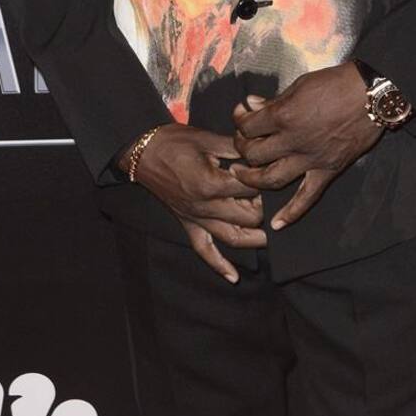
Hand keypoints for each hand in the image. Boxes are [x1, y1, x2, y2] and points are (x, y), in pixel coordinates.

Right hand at [121, 123, 266, 282]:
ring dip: (255, 240)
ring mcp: (196, 219)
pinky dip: (219, 265)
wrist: (144, 152)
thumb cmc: (174, 142)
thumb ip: (235, 148)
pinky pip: (204, 250)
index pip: (250, 188)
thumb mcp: (207, 139)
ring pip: (233, 238)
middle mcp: (206, 207)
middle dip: (264, 206)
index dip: (263, 178)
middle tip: (271, 195)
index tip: (269, 170)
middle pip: (248, 217)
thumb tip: (259, 151)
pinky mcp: (188, 224)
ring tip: (272, 237)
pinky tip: (233, 277)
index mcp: (212, 184)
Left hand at [230, 64, 382, 229]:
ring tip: (240, 174)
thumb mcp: (299, 84)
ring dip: (252, 179)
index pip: (249, 126)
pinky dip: (291, 213)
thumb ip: (274, 99)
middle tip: (241, 141)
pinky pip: (307, 197)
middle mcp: (293, 141)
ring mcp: (310, 159)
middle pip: (254, 153)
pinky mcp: (328, 171)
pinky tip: (276, 224)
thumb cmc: (336, 84)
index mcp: (284, 115)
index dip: (240, 119)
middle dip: (241, 147)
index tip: (242, 114)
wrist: (371, 95)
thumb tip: (252, 104)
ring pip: (271, 178)